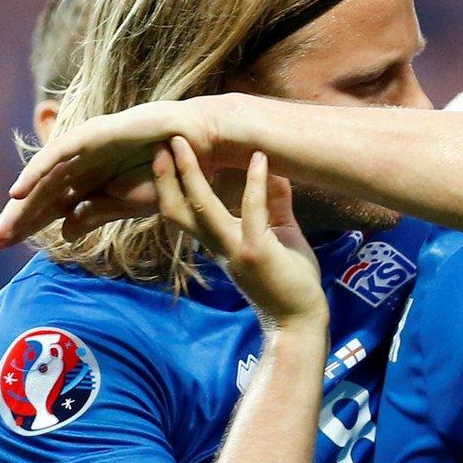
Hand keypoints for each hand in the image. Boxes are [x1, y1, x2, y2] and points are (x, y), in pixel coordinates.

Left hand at [0, 95, 251, 254]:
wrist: (198, 147)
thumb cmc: (169, 173)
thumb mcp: (127, 204)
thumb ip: (95, 214)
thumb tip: (63, 232)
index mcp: (88, 182)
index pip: (46, 208)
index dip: (22, 228)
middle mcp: (80, 164)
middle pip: (39, 196)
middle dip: (13, 222)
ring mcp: (86, 148)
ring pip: (44, 178)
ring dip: (20, 203)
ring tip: (0, 227)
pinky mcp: (95, 134)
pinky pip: (59, 155)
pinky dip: (37, 171)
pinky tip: (18, 192)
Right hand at [156, 137, 325, 332]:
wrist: (299, 320)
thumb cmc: (289, 278)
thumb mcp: (278, 233)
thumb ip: (272, 203)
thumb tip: (271, 169)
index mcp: (219, 242)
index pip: (183, 212)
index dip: (170, 185)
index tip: (165, 155)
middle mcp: (219, 246)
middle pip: (179, 210)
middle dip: (167, 177)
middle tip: (163, 143)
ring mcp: (235, 249)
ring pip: (203, 209)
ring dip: (192, 175)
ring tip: (185, 144)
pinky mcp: (257, 253)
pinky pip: (252, 213)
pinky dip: (254, 183)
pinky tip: (259, 159)